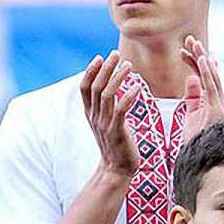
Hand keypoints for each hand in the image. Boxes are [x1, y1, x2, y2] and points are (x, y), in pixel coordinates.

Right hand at [80, 50, 141, 177]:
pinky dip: (128, 96)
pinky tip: (138, 87)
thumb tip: (111, 88)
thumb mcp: (106, 123)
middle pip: (96, 86)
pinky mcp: (117, 132)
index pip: (85, 88)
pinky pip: (121, 110)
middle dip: (106, 68)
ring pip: (107, 95)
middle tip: (116, 53)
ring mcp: (105, 124)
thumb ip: (106, 107)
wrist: (116, 170)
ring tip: (128, 65)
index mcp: (90, 114)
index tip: (100, 57)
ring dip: (118, 77)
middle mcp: (95, 117)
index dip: (90, 71)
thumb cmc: (115, 144)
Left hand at [180, 35, 223, 140]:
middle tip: (189, 39)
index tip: (183, 51)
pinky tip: (202, 59)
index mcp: (214, 101)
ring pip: (211, 75)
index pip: (204, 77)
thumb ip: (192, 97)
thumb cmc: (197, 140)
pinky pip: (212, 86)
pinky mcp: (217, 108)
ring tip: (194, 43)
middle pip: (209, 72)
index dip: (194, 62)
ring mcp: (220, 104)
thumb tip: (191, 78)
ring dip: (202, 58)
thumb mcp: (191, 115)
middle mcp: (220, 100)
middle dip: (199, 54)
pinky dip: (207, 72)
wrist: (201, 158)